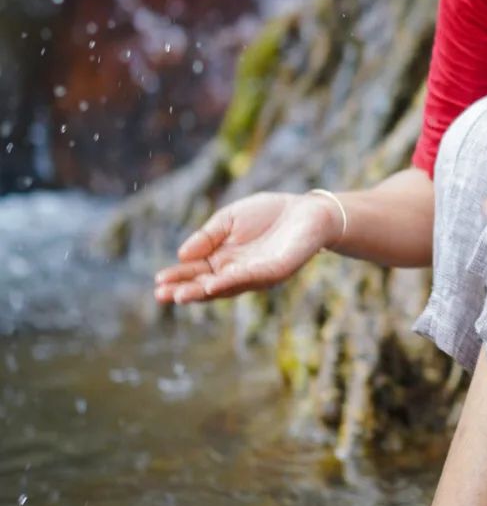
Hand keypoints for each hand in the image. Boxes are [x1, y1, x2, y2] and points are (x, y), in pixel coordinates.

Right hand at [153, 191, 339, 304]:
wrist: (308, 209)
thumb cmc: (269, 213)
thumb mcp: (229, 218)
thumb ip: (207, 236)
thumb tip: (181, 253)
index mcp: (225, 260)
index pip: (197, 272)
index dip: (178, 277)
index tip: (158, 282)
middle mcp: (238, 272)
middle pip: (207, 285)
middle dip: (184, 291)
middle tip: (161, 296)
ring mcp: (256, 275)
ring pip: (226, 287)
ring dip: (202, 292)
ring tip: (180, 296)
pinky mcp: (275, 271)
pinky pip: (251, 278)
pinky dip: (231, 282)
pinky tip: (213, 284)